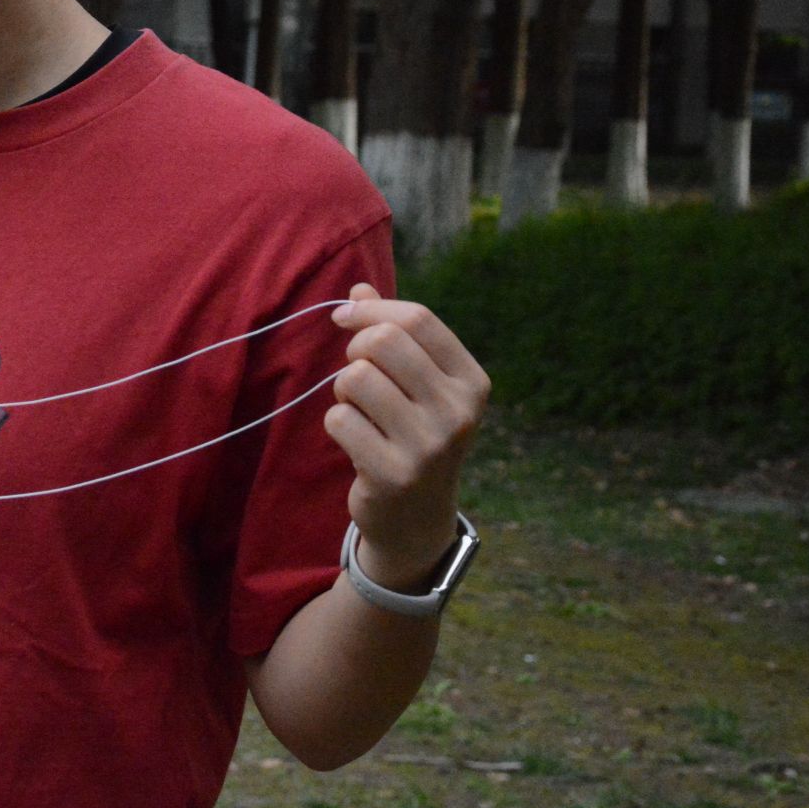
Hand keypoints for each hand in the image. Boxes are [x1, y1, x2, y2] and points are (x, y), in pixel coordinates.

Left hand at [324, 284, 489, 590]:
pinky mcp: (393, 474)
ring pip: (356, 378)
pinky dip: (337, 423)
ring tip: (359, 411)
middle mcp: (458, 412)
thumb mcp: (415, 385)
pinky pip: (339, 418)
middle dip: (356, 350)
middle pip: (384, 341)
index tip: (343, 316)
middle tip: (356, 376)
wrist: (415, 519)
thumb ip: (392, 334)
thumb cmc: (411, 434)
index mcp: (471, 382)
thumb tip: (358, 289)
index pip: (417, 319)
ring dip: (343, 390)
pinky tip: (356, 442)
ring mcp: (429, 446)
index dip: (371, 310)